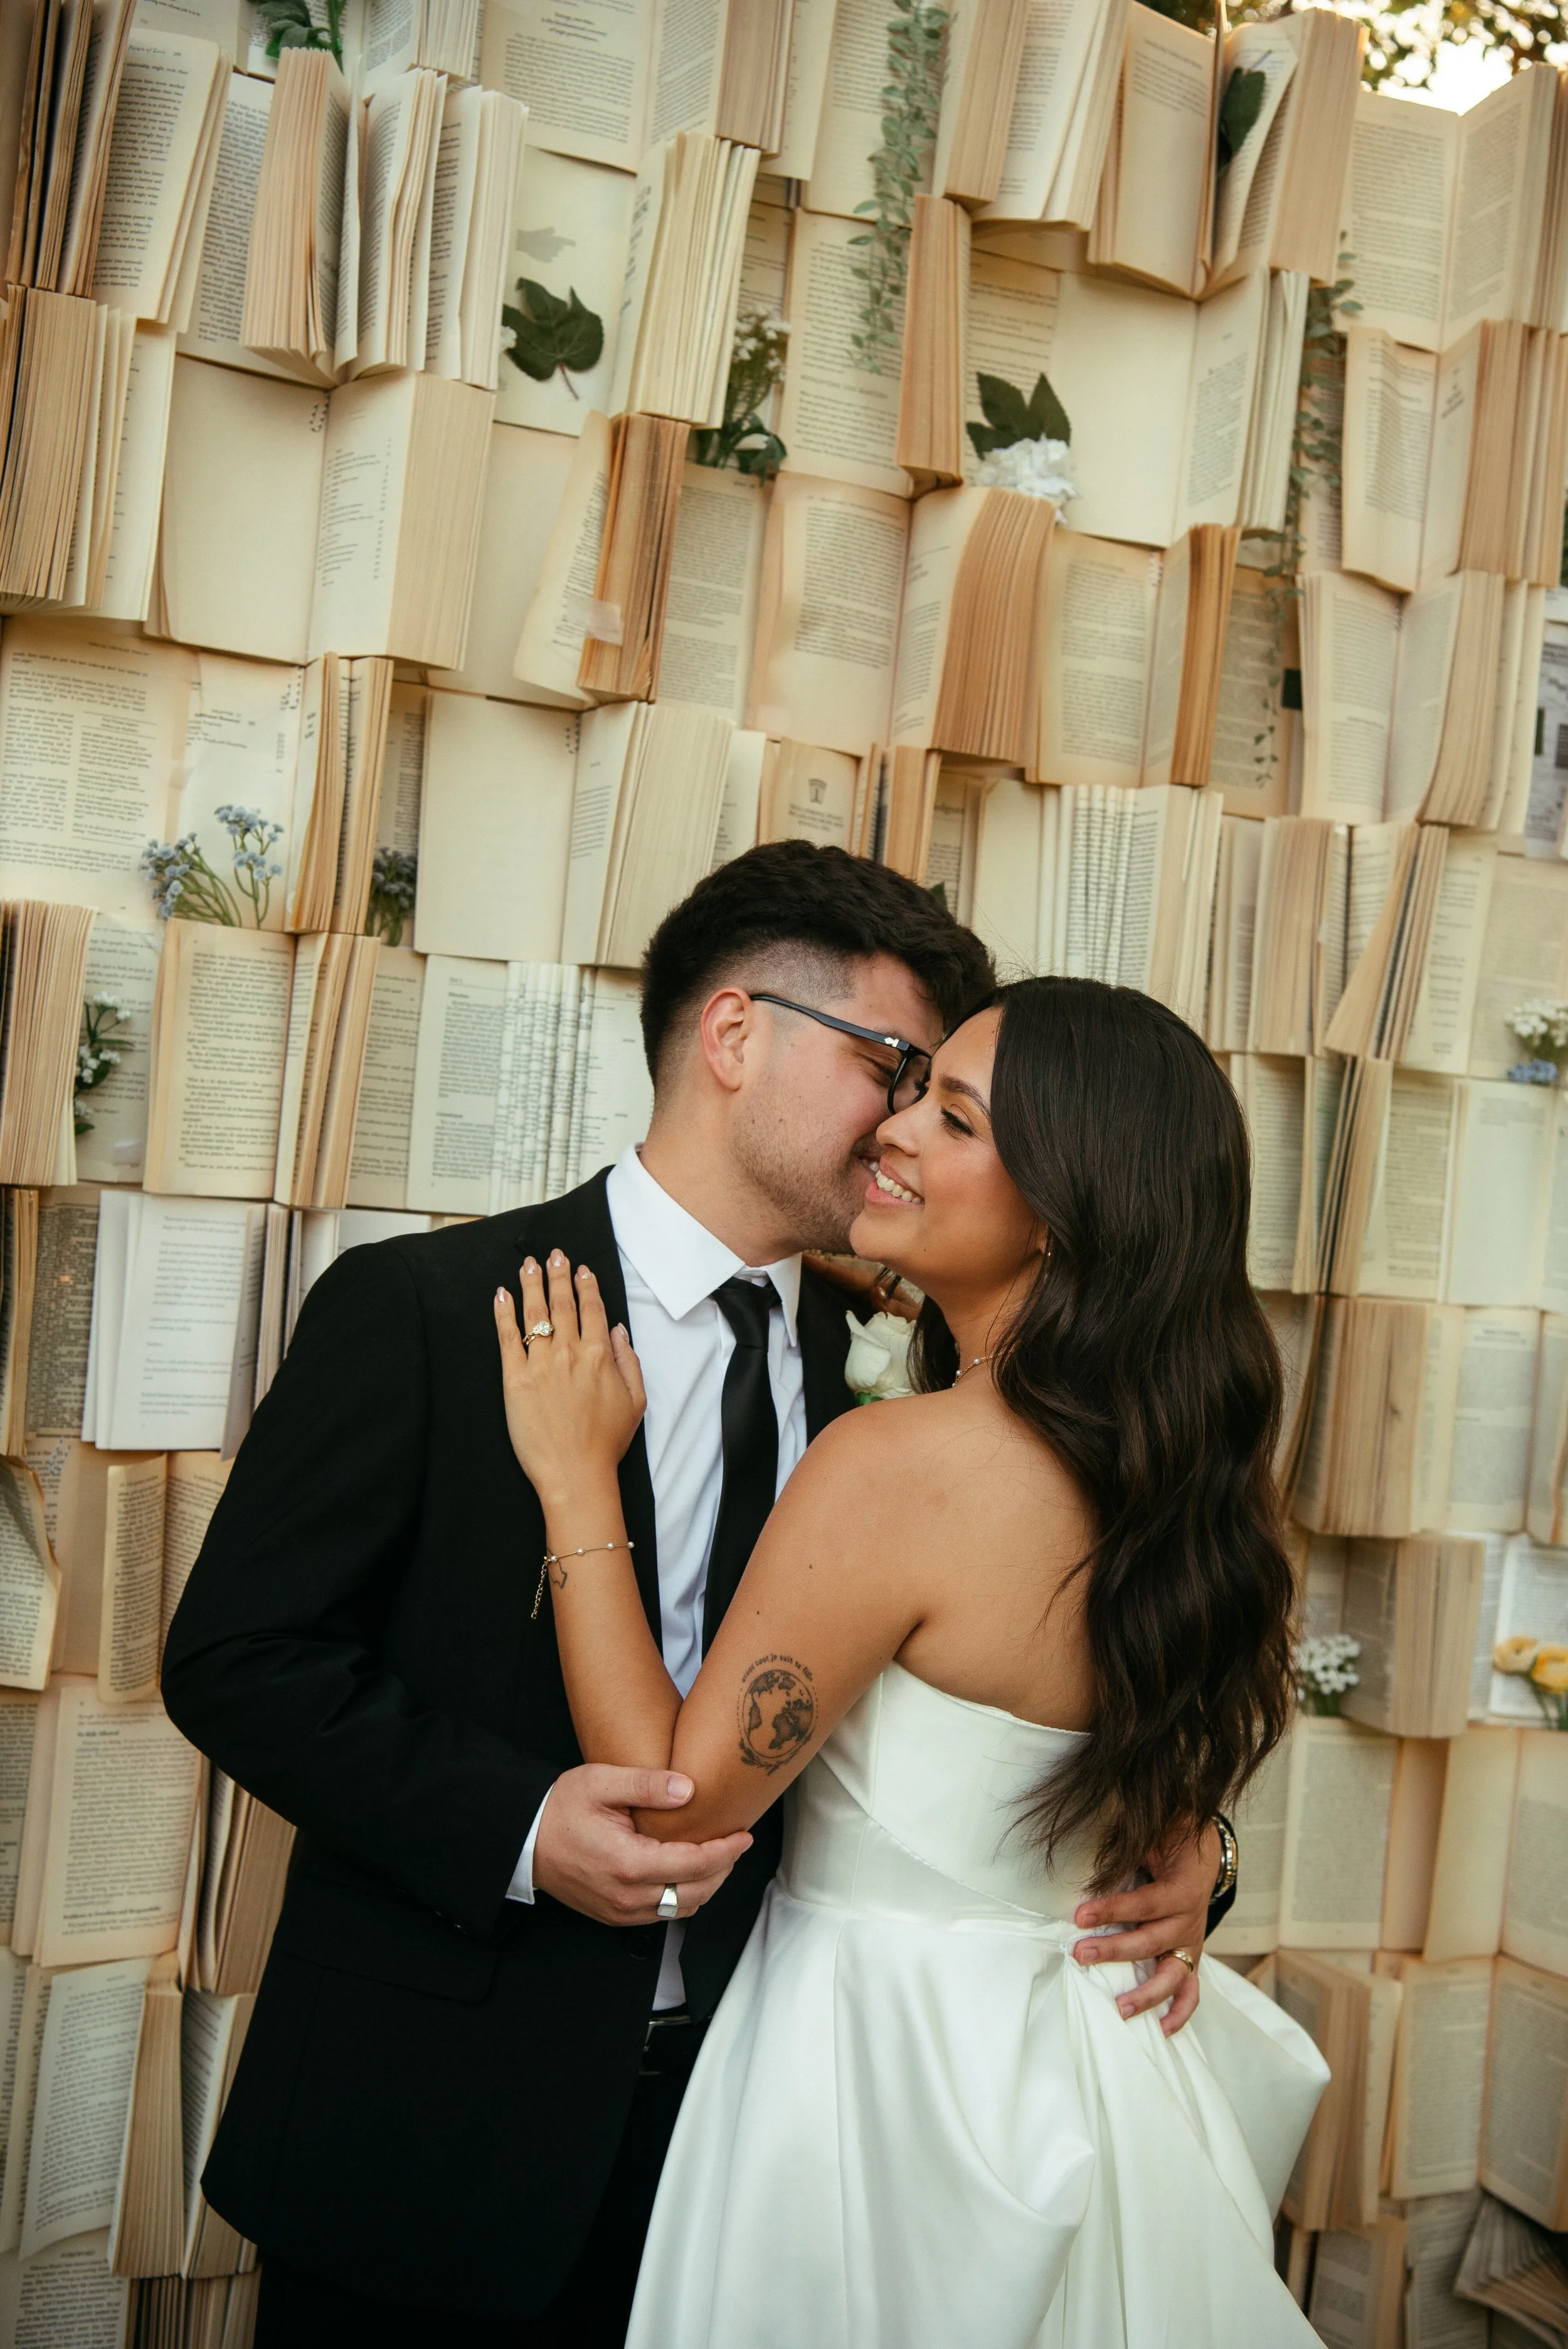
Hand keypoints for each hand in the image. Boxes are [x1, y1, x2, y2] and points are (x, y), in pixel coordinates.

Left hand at [495, 1253, 645, 1501]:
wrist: (575, 1474)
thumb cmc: (606, 1442)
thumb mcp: (636, 1401)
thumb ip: (629, 1360)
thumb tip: (619, 1330)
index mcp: (601, 1355)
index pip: (593, 1309)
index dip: (586, 1285)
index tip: (581, 1269)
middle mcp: (570, 1352)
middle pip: (562, 1303)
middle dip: (558, 1274)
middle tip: (554, 1254)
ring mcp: (540, 1364)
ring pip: (535, 1313)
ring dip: (531, 1284)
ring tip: (528, 1264)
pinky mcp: (515, 1379)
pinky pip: (507, 1338)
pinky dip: (504, 1313)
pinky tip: (501, 1295)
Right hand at [532, 1764, 752, 1924]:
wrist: (524, 1840)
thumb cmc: (560, 1808)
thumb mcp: (601, 1782)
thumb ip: (647, 1784)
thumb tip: (689, 1789)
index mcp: (629, 1863)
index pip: (694, 1864)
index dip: (725, 1851)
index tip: (744, 1835)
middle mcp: (627, 1896)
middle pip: (696, 1893)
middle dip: (723, 1870)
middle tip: (735, 1844)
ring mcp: (620, 1911)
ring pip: (681, 1909)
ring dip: (705, 1887)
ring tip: (716, 1857)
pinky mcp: (614, 1916)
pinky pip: (661, 1915)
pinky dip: (682, 1897)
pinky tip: (686, 1873)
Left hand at [1071, 1820, 1218, 2035]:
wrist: (1202, 1854)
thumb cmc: (1171, 1843)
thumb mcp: (1153, 1838)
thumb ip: (1129, 1848)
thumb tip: (1089, 1848)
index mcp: (1181, 1890)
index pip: (1144, 1903)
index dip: (1113, 1909)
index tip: (1080, 1916)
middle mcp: (1189, 1921)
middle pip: (1151, 1942)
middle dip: (1114, 1950)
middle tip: (1080, 1955)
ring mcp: (1191, 1943)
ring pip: (1172, 1975)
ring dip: (1146, 1994)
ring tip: (1119, 2008)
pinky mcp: (1190, 1957)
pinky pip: (1191, 1992)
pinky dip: (1179, 2012)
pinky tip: (1161, 2029)